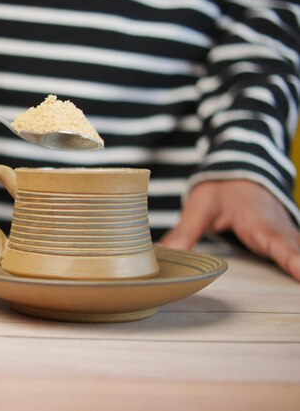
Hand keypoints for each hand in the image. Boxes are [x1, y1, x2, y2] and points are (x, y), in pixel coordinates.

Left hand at [158, 180, 299, 280]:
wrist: (240, 171)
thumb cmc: (221, 187)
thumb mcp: (200, 207)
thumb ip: (185, 233)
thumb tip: (162, 255)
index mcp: (258, 222)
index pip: (278, 244)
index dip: (293, 261)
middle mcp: (279, 230)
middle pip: (297, 253)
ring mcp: (285, 236)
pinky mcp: (284, 241)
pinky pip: (297, 255)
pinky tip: (299, 276)